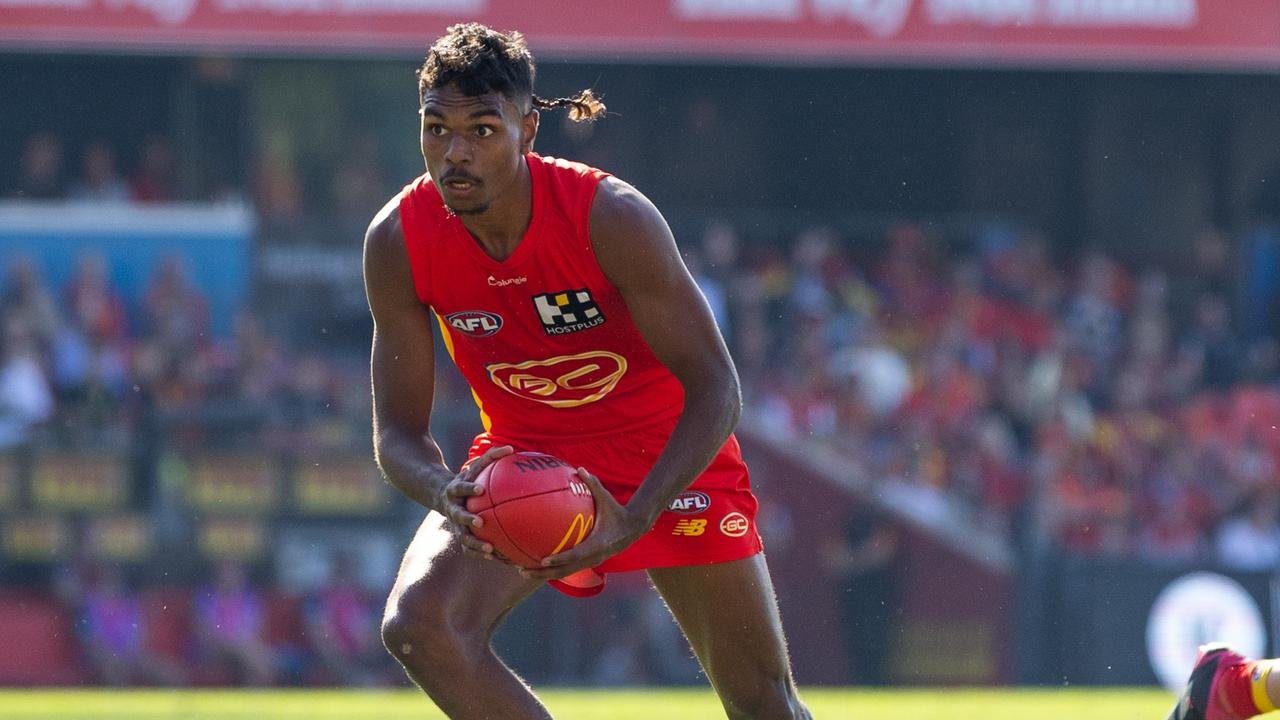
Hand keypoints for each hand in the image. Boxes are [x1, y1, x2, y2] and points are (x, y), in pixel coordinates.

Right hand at [432, 444, 512, 560]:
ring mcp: (454, 524)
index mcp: (455, 490)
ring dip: (474, 544)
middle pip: (458, 515)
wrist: (442, 495)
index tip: (480, 490)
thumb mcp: (474, 468)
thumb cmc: (467, 479)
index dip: (469, 488)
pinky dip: (480, 553)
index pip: (461, 487)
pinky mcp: (459, 535)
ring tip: (489, 550)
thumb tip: (510, 448)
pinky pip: (468, 548)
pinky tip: (496, 558)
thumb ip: (490, 458)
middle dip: (467, 519)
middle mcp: (453, 507)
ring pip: (462, 537)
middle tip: (480, 522)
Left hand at [521, 467, 648, 580]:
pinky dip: (553, 569)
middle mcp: (592, 558)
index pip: (575, 555)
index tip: (543, 560)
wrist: (633, 529)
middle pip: (564, 571)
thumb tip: (580, 468)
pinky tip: (537, 564)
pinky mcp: (588, 562)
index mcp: (596, 545)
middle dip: (543, 574)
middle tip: (523, 571)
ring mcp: (590, 562)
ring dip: (544, 576)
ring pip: (564, 574)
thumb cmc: (617, 512)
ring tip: (523, 571)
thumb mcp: (607, 498)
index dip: (559, 559)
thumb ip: (594, 484)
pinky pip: (568, 569)